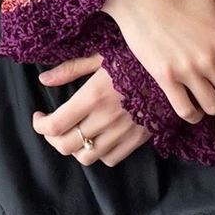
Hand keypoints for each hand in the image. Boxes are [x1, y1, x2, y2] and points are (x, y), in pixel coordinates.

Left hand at [33, 54, 151, 166]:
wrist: (176, 68)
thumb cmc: (136, 56)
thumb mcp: (102, 55)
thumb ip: (72, 68)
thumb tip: (44, 79)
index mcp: (94, 95)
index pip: (56, 125)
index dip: (40, 125)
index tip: (39, 115)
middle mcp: (107, 118)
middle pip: (67, 145)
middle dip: (52, 139)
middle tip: (51, 126)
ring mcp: (124, 132)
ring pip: (87, 157)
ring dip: (74, 148)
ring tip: (73, 133)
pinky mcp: (139, 139)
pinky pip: (110, 159)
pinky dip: (97, 153)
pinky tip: (96, 137)